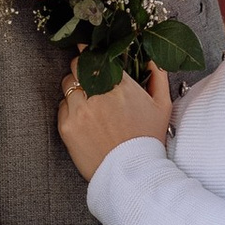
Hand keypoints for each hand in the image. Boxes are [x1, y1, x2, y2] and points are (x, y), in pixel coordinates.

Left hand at [57, 62, 172, 181]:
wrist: (130, 172)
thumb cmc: (147, 139)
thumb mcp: (162, 105)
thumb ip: (158, 76)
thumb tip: (150, 57)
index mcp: (121, 84)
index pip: (97, 56)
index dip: (91, 52)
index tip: (90, 52)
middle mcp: (98, 93)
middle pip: (77, 66)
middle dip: (82, 69)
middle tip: (89, 79)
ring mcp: (80, 109)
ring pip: (67, 84)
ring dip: (75, 89)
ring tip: (88, 103)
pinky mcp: (68, 125)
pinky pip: (62, 107)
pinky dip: (70, 110)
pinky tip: (84, 121)